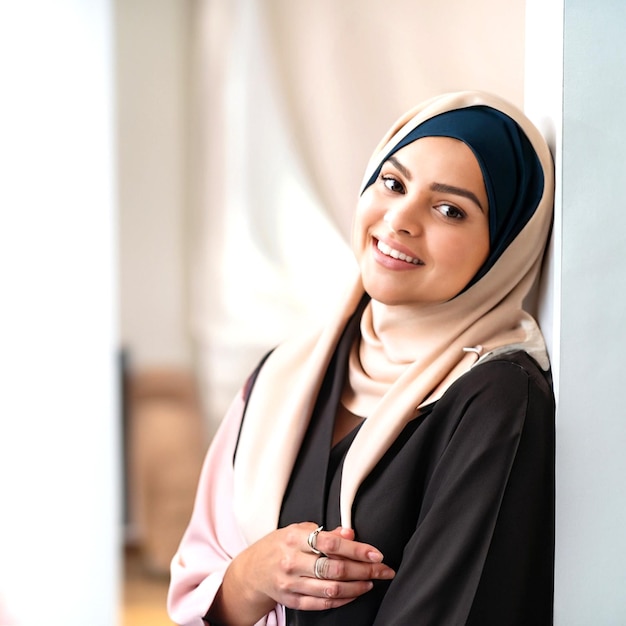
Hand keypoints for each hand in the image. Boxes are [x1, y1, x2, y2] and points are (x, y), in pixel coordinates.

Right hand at [209, 522, 394, 624]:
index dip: (356, 549)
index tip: (376, 554)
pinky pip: (322, 603)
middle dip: (364, 570)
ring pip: (331, 589)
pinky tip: (355, 593)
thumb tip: (350, 532)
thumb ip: (325, 532)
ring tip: (371, 582)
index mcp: (293, 538)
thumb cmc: (279, 545)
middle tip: (383, 570)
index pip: (330, 543)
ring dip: (357, 587)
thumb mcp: (298, 530)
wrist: (251, 571)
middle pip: (334, 568)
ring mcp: (291, 583)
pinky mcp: (292, 601)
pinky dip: (343, 599)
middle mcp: (291, 561)